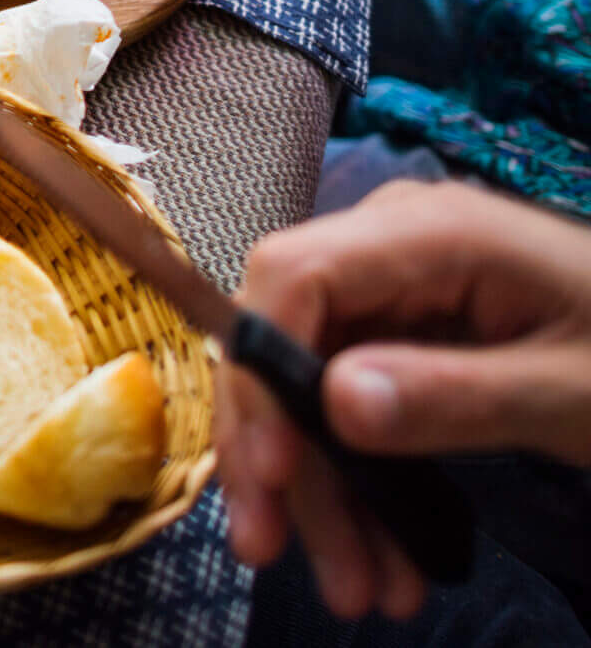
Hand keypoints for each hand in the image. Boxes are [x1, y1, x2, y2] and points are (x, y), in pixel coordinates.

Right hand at [218, 181, 590, 618]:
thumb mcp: (571, 392)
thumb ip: (459, 396)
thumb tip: (333, 404)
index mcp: (430, 234)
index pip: (294, 277)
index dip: (263, 368)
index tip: (272, 469)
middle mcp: (388, 248)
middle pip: (288, 340)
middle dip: (281, 453)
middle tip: (270, 553)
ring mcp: (394, 292)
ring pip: (311, 387)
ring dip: (323, 489)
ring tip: (358, 589)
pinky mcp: (406, 335)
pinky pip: (351, 405)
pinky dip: (359, 480)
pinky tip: (385, 553)